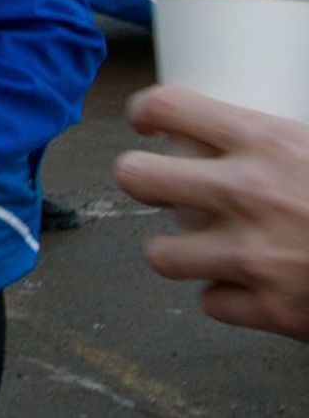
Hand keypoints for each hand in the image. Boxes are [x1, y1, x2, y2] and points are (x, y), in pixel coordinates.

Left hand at [116, 84, 308, 341]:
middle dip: (142, 179)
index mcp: (267, 141)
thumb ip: (282, 138)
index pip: (167, 107)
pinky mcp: (269, 310)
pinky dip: (227, 297)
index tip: (149, 123)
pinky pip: (212, 303)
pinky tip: (250, 284)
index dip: (146, 112)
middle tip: (162, 184)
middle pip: (135, 178)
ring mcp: (252, 256)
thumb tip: (253, 129)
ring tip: (205, 242)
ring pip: (160, 253)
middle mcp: (247, 194)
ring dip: (180, 249)